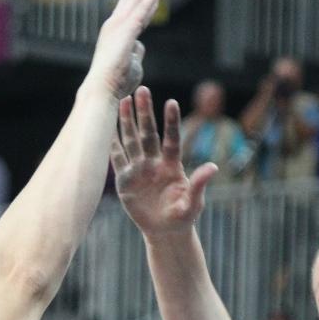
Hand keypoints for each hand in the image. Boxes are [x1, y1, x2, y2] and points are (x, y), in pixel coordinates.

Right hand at [84, 0, 163, 98]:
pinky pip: (142, 10)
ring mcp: (119, 27)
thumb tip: (140, 46)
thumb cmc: (115, 83)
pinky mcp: (127, 31)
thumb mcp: (130, 63)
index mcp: (116, 33)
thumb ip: (136, 51)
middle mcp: (115, 25)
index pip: (129, 9)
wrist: (102, 90)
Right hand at [110, 86, 218, 237]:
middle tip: (141, 89)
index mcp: (172, 165)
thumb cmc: (182, 216)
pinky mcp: (125, 180)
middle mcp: (154, 162)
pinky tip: (105, 128)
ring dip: (127, 121)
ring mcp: (138, 169)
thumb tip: (213, 167)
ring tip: (122, 100)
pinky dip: (111, 145)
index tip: (171, 102)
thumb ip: (199, 184)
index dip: (171, 122)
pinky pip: (116, 159)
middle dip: (144, 112)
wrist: (164, 230)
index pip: (171, 139)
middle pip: (148, 133)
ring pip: (131, 141)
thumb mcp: (193, 203)